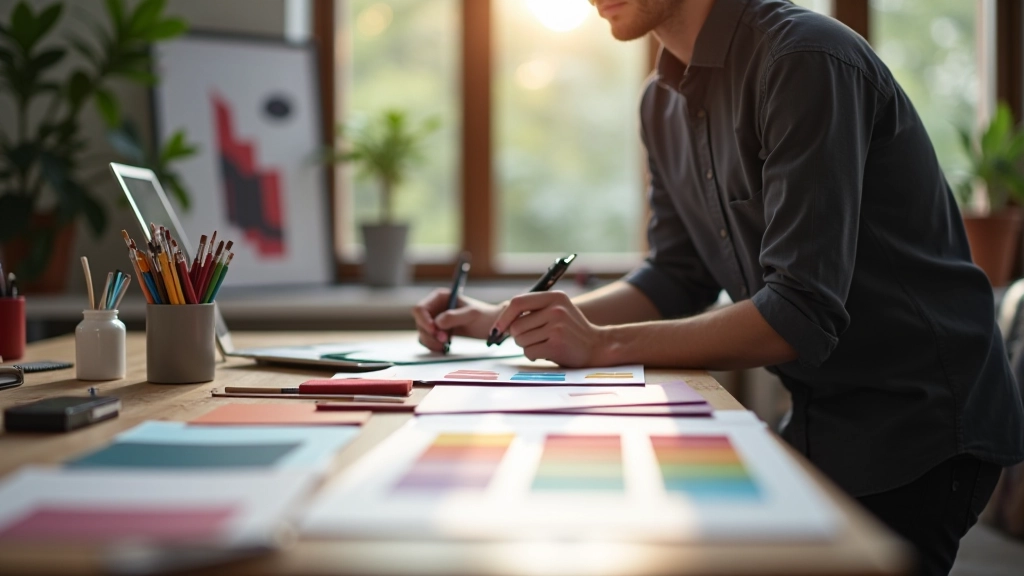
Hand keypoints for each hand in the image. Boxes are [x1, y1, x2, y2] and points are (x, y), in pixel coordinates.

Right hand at [413, 289, 500, 351]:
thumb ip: (453, 317)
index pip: (420, 309)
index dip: (424, 321)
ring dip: (431, 342)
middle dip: (430, 334)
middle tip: (445, 341)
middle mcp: (434, 307)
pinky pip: (428, 341)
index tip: (435, 331)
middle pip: (419, 323)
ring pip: (422, 333)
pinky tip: (445, 347)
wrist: (491, 327)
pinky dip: (433, 346)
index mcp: (439, 297)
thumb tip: (437, 323)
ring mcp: (435, 320)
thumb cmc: (484, 317)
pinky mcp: (438, 332)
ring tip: (446, 345)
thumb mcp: (471, 314)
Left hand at [490, 291, 607, 367]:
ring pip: (520, 340)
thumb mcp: (557, 310)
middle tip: (533, 339)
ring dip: (527, 346)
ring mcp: (557, 327)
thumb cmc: (570, 330)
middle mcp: (556, 309)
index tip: (497, 329)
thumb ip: (534, 310)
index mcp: (554, 297)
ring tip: (543, 344)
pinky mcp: (557, 344)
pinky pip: (529, 352)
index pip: (517, 302)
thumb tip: (501, 321)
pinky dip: (533, 355)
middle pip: (516, 325)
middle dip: (518, 336)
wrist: (597, 346)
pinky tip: (546, 352)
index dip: (503, 317)